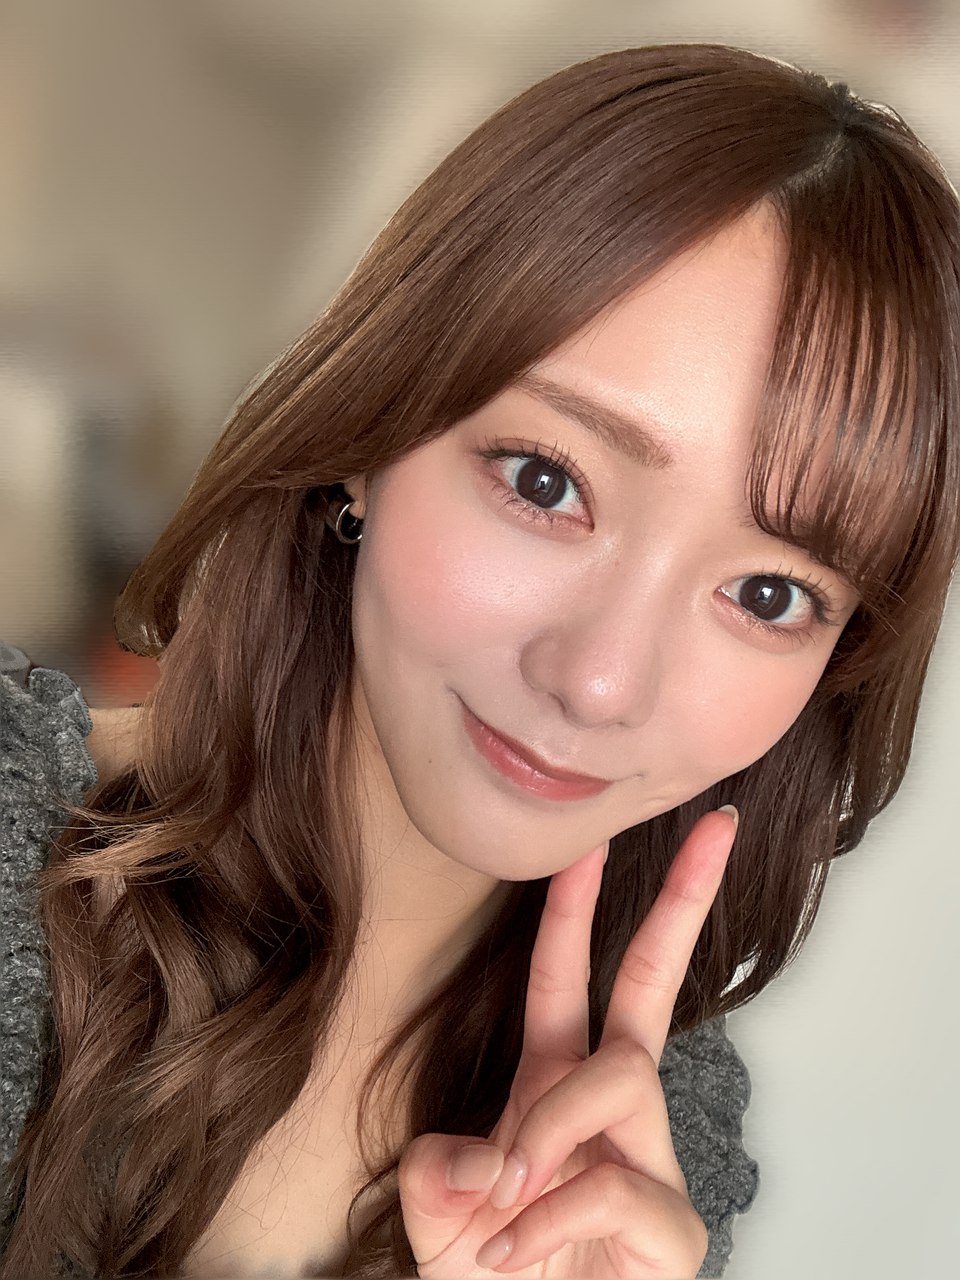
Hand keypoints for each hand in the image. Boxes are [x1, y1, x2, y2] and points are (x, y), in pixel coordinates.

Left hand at [397, 807, 737, 1276]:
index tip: (590, 841)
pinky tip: (520, 1255)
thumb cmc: (494, 1277)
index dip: (574, 908)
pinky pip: (612, 1180)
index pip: (567, 977)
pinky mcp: (673, 1224)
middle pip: (651, 984)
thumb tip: (486, 1157)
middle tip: (716, 829)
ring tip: (505, 1203)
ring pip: (619, 1075)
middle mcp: (609, 1105)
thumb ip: (439, 1175)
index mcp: (554, 1081)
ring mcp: (648, 1158)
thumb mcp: (440, 1216)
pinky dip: (549, 1218)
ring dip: (550, 1129)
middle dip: (681, 902)